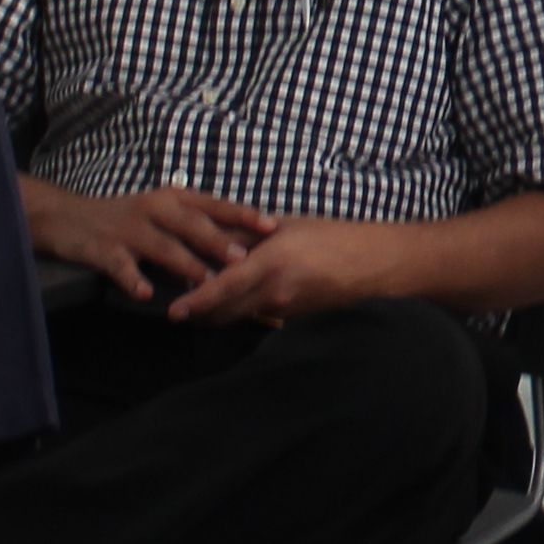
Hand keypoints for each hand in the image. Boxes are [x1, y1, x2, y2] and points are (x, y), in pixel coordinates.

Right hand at [29, 183, 265, 305]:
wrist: (69, 218)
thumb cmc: (129, 219)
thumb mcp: (165, 213)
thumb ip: (199, 226)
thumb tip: (245, 248)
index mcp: (176, 198)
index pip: (215, 205)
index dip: (243, 215)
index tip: (272, 226)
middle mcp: (156, 208)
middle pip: (193, 225)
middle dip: (220, 242)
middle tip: (245, 259)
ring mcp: (130, 228)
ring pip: (163, 247)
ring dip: (186, 265)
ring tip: (206, 282)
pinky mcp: (105, 248)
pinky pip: (123, 266)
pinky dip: (134, 279)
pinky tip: (147, 294)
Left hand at [164, 212, 389, 326]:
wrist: (369, 264)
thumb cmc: (328, 236)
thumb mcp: (284, 226)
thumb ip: (246, 234)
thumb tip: (209, 236)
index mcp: (271, 263)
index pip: (224, 287)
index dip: (196, 302)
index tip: (173, 311)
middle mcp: (274, 292)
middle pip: (224, 313)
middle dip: (198, 314)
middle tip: (176, 308)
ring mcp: (283, 309)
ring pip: (238, 317)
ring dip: (217, 313)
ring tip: (196, 303)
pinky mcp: (290, 317)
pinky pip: (256, 316)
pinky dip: (239, 310)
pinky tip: (234, 298)